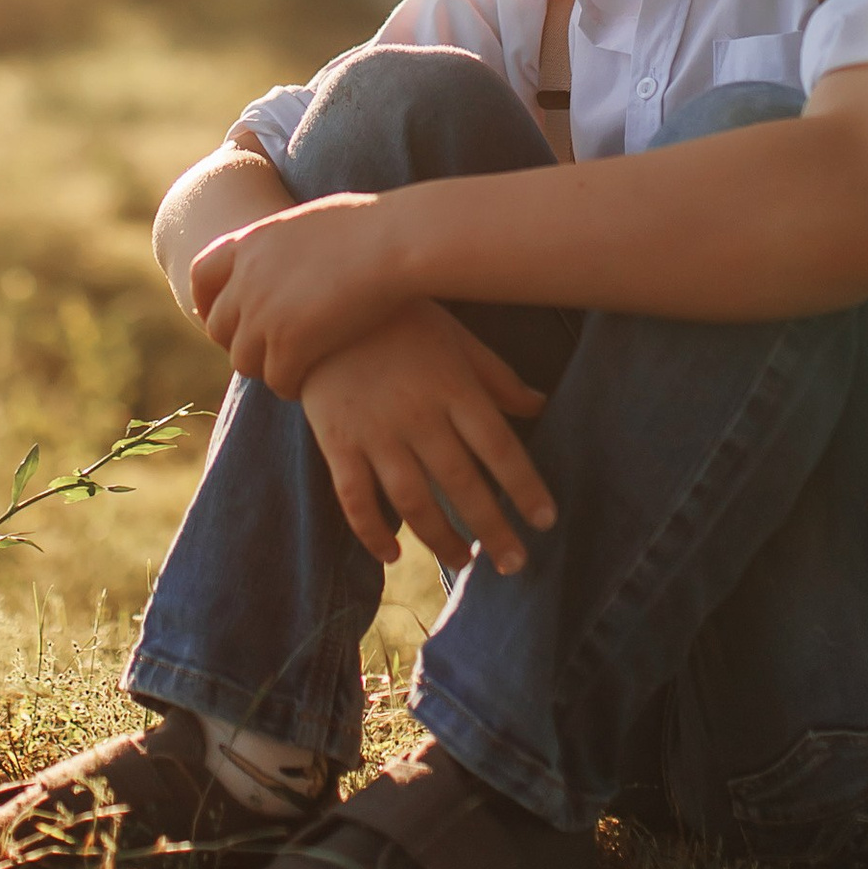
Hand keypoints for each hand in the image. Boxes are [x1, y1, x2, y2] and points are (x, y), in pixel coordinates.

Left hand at [191, 191, 409, 398]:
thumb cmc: (372, 224)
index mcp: (250, 242)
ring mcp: (263, 313)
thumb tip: (297, 246)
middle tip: (265, 351)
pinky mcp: (289, 344)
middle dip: (238, 341)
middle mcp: (246, 278)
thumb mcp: (313, 220)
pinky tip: (307, 384)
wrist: (395, 241)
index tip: (216, 316)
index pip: (202, 275)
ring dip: (264, 367)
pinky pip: (276, 379)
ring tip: (289, 370)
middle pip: (218, 326)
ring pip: (243, 360)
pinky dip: (289, 385)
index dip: (205, 300)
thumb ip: (289, 241)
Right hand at [298, 303, 555, 576]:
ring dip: (441, 539)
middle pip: (462, 483)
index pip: (499, 448)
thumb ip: (496, 378)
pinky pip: (355, 499)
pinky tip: (392, 554)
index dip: (525, 488)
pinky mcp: (337, 442)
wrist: (322, 303)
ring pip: (413, 501)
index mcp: (453, 386)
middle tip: (514, 564)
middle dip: (492, 529)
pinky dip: (372, 533)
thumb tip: (539, 406)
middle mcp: (417, 414)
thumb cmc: (401, 320)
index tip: (545, 522)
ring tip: (463, 561)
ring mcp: (374, 431)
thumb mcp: (456, 339)